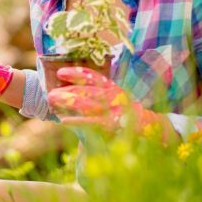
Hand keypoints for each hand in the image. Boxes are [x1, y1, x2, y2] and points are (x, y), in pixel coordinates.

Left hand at [47, 66, 161, 133]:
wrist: (152, 129)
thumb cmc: (131, 115)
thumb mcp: (118, 100)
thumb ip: (103, 95)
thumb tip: (80, 92)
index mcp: (114, 88)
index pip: (93, 77)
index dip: (76, 73)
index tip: (61, 72)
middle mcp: (113, 96)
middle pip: (86, 90)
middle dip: (67, 90)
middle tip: (49, 91)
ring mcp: (113, 110)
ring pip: (86, 103)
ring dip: (68, 102)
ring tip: (51, 101)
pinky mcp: (112, 124)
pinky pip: (91, 122)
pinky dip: (76, 120)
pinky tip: (63, 120)